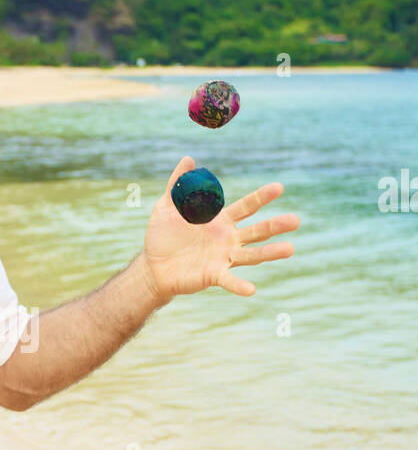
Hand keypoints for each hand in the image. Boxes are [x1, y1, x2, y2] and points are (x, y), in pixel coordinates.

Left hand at [141, 156, 298, 301]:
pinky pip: (229, 281)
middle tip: (296, 220)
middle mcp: (228, 239)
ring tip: (290, 249)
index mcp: (220, 220)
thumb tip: (188, 159)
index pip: (246, 206)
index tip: (279, 187)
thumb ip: (178, 184)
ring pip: (252, 255)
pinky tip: (252, 290)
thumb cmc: (162, 235)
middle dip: (276, 225)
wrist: (152, 266)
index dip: (262, 197)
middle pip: (257, 231)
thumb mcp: (167, 206)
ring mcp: (223, 258)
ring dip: (270, 253)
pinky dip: (239, 285)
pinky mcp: (213, 275)